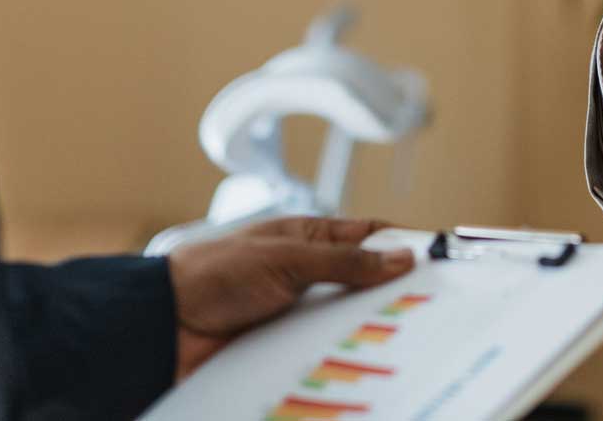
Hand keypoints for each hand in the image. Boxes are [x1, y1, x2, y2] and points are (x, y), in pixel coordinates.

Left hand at [167, 217, 415, 379]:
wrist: (161, 326)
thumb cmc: (213, 273)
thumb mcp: (286, 259)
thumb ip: (343, 261)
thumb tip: (400, 257)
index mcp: (310, 239)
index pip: (370, 237)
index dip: (404, 244)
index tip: (441, 259)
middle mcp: (309, 276)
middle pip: (366, 285)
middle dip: (394, 295)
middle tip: (431, 310)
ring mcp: (299, 315)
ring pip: (349, 323)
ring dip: (368, 331)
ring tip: (402, 343)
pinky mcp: (287, 350)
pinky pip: (325, 354)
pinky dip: (342, 358)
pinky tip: (360, 365)